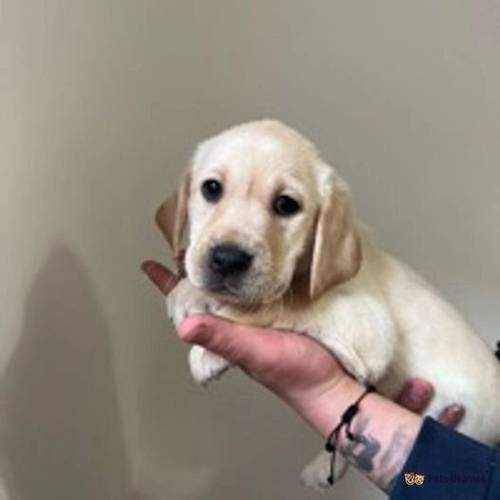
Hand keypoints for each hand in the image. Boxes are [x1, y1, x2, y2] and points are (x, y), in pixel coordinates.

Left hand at [141, 260, 464, 426]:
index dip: (170, 284)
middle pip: (208, 289)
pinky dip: (251, 270)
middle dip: (195, 266)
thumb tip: (183, 327)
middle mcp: (238, 319)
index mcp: (226, 328)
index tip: (151, 264)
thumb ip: (222, 339)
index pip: (190, 303)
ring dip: (221, 265)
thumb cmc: (293, 372)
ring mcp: (259, 313)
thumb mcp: (254, 352)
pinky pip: (259, 284)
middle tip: (184, 238)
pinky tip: (252, 256)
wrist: (332, 378)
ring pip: (232, 284)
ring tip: (211, 240)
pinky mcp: (282, 306)